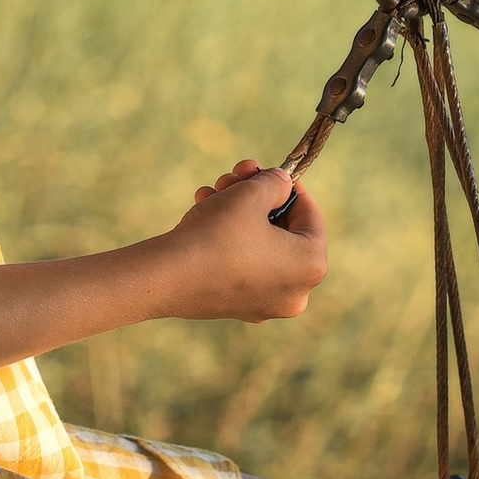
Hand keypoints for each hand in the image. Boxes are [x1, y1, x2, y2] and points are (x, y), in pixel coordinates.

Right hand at [151, 159, 327, 322]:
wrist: (167, 277)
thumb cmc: (217, 233)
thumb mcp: (251, 195)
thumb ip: (275, 183)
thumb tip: (282, 183)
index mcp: (311, 265)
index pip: (310, 215)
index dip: (290, 186)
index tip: (272, 170)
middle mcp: (295, 292)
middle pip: (282, 230)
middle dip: (256, 197)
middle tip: (236, 175)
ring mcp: (265, 304)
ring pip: (258, 246)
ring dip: (237, 213)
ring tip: (211, 191)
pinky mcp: (236, 307)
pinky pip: (242, 265)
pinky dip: (228, 240)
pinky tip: (203, 213)